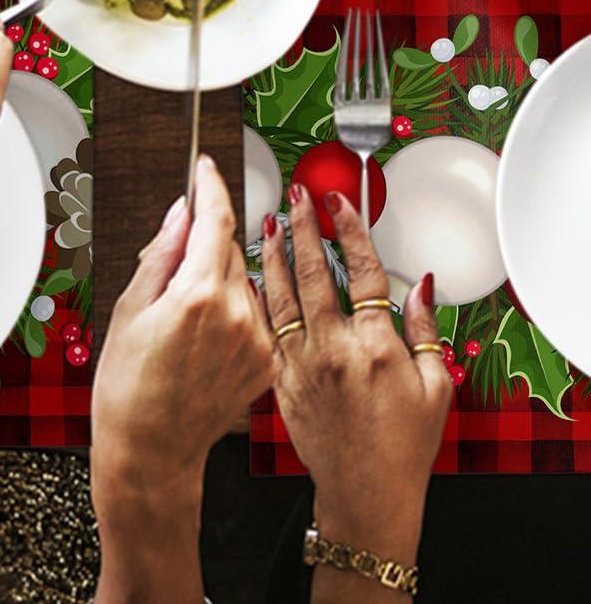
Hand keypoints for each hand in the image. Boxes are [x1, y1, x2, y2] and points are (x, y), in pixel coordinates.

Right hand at [90, 157, 274, 603]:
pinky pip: (254, 313)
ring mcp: (258, 340)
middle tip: (171, 269)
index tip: (206, 167)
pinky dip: (233, 310)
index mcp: (199, 294)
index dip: (211, 185)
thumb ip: (163, 252)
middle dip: (205, 244)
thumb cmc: (128, 385)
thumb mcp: (131, 306)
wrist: (152, 450)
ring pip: (245, 281)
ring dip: (220, 279)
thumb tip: (183, 211)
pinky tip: (203, 336)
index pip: (216, 219)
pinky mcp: (266, 361)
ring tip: (184, 315)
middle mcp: (238, 313)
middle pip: (230, 249)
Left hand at [260, 186, 449, 565]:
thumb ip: (424, 332)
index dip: (349, 229)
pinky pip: (264, 323)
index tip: (339, 201)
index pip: (362, 271)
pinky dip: (258, 294)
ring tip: (267, 220)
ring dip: (273, 252)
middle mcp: (333, 348)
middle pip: (313, 271)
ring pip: (280, 292)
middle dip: (303, 226)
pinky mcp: (279, 375)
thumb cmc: (402, 446)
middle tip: (296, 195)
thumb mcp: (436, 389)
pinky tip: (251, 272)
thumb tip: (418, 284)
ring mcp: (301, 361)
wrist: (364, 492)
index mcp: (375, 347)